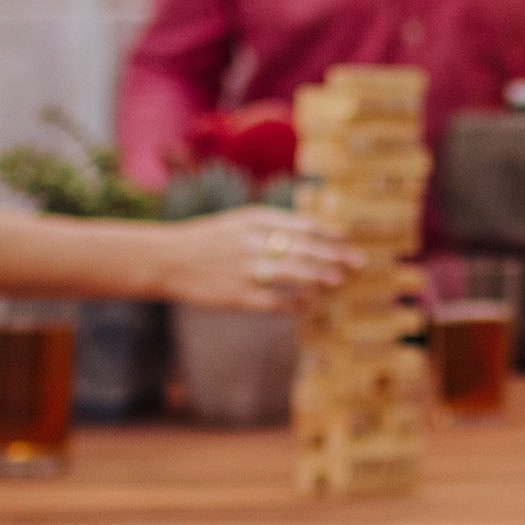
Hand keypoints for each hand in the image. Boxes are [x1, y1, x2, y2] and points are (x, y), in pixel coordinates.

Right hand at [163, 207, 357, 311]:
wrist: (167, 259)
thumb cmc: (208, 238)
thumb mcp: (239, 221)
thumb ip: (273, 225)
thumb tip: (314, 234)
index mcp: (254, 219)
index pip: (302, 225)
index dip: (330, 233)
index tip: (349, 239)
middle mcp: (252, 242)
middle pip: (304, 249)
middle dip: (334, 256)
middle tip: (356, 263)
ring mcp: (245, 270)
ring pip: (293, 275)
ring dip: (319, 278)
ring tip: (338, 282)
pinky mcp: (237, 296)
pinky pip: (275, 302)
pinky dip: (295, 304)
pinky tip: (309, 306)